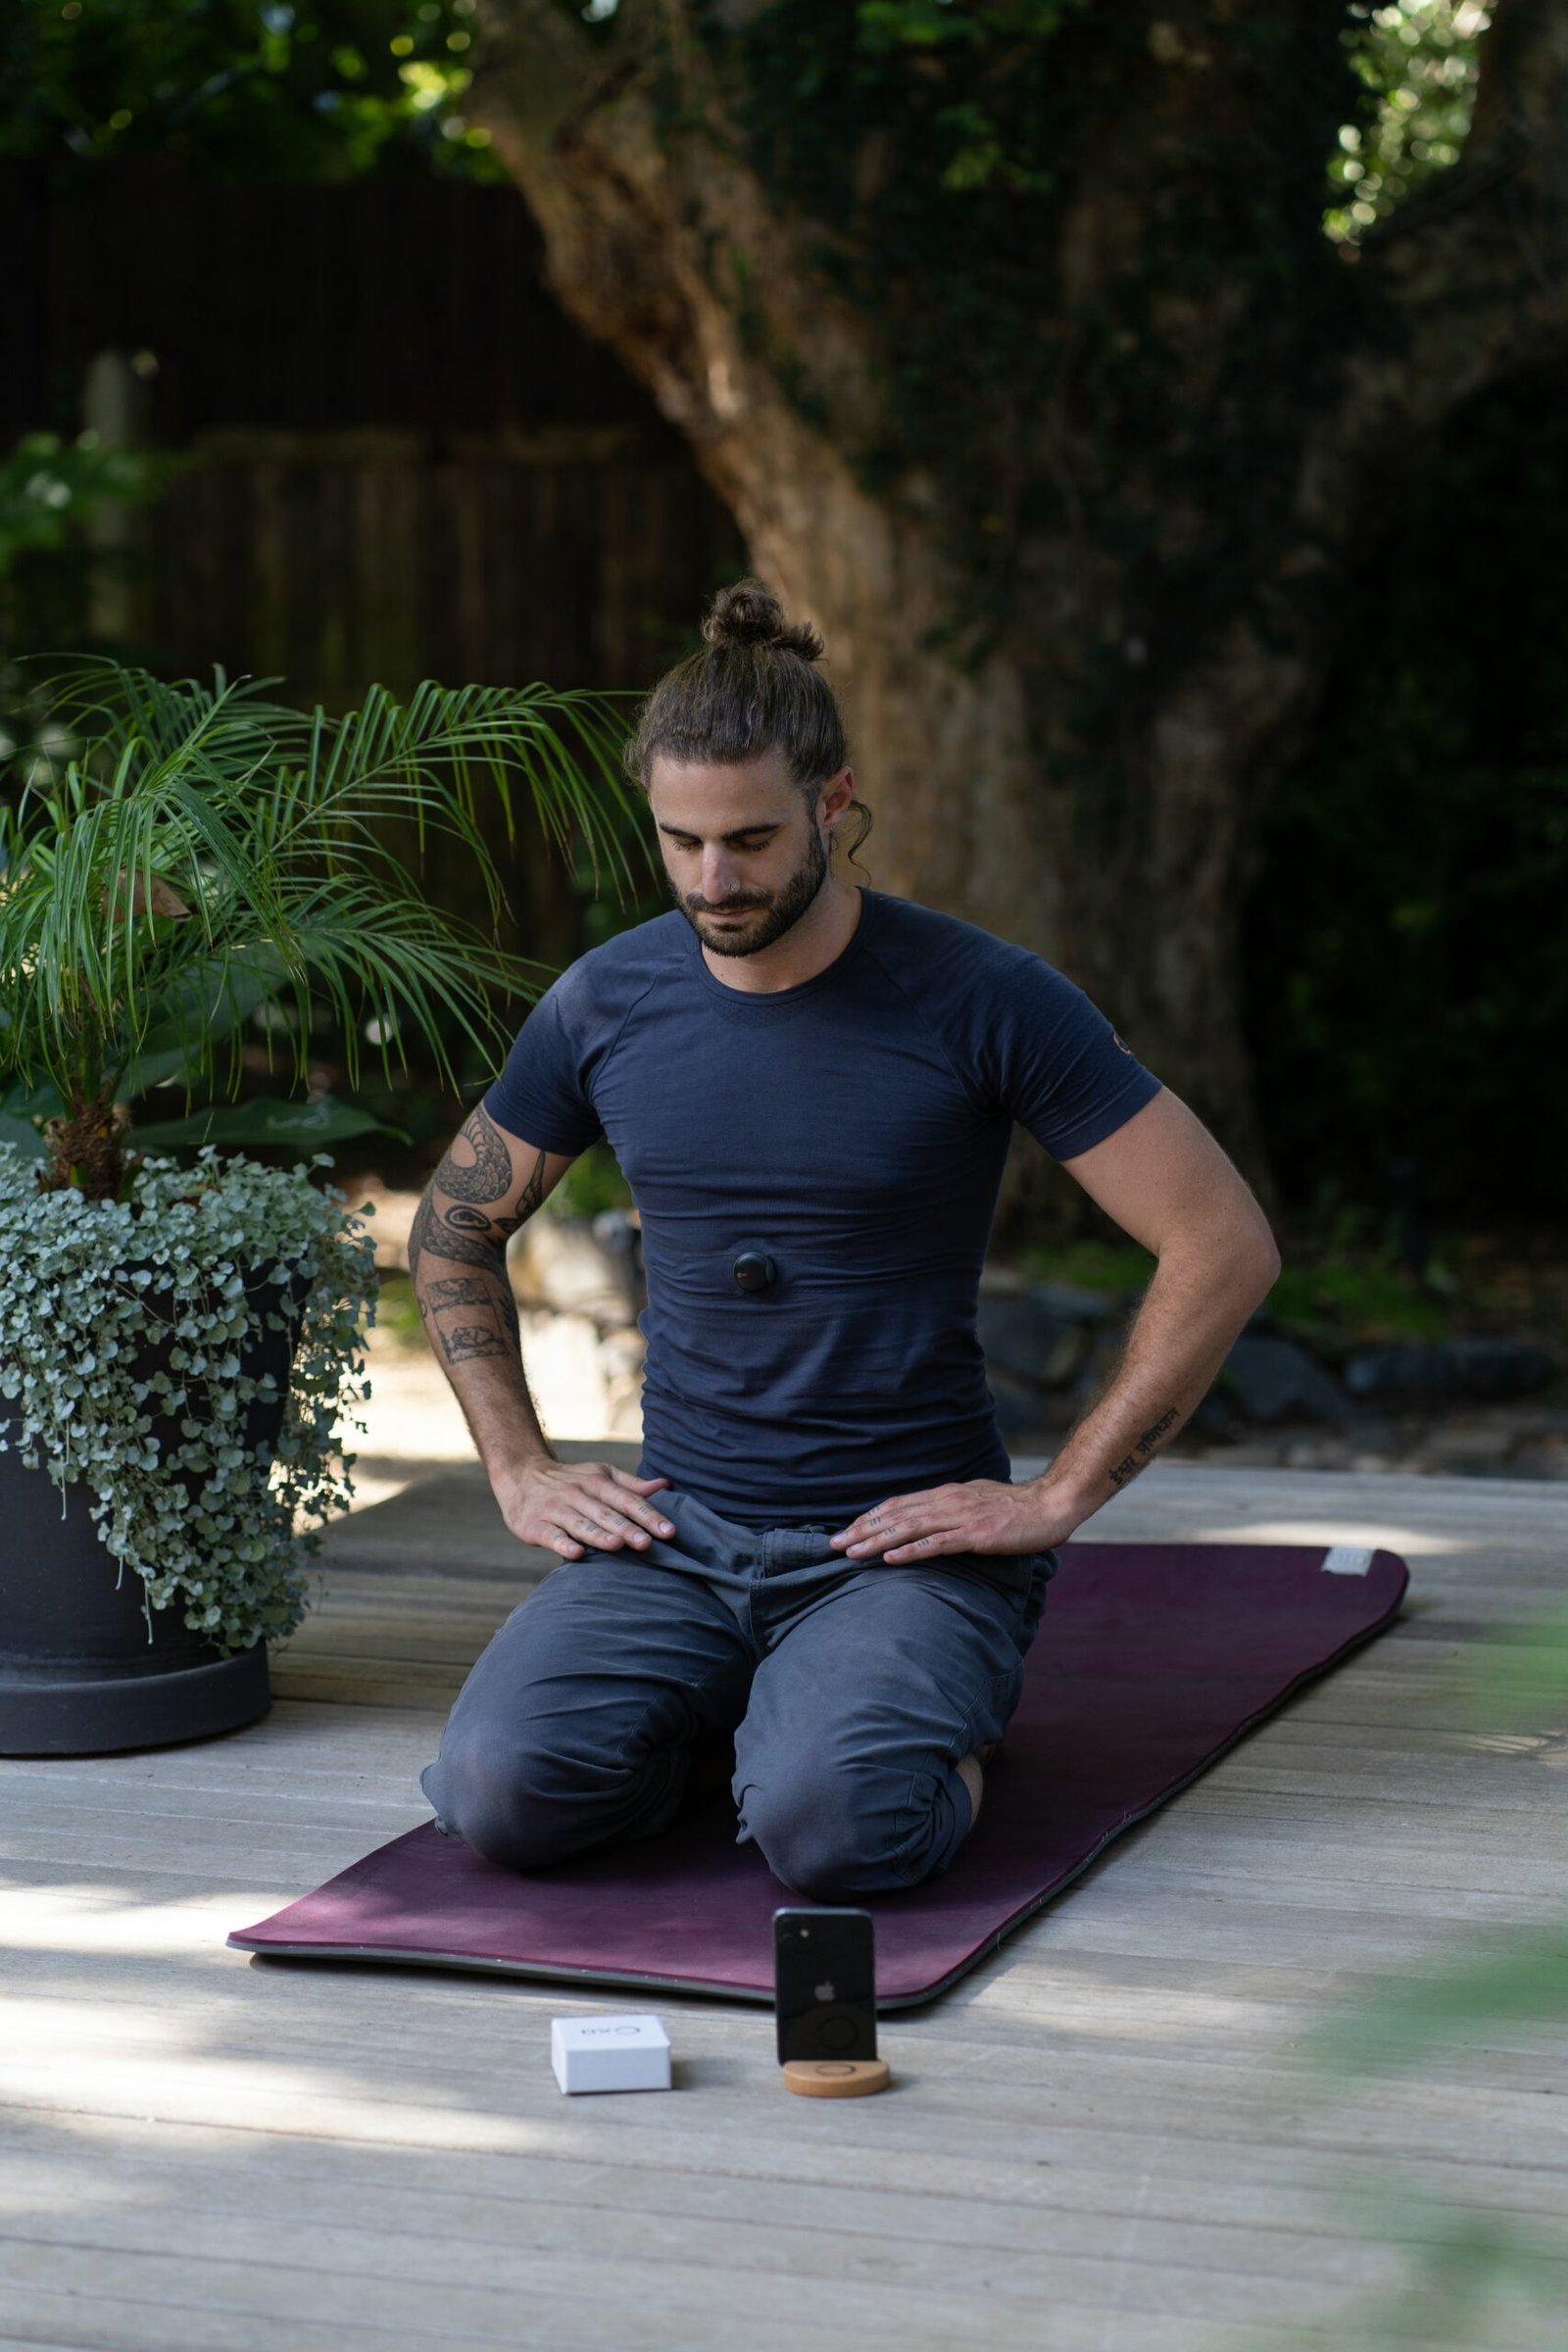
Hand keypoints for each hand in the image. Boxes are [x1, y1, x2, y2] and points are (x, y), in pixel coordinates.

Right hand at [496, 1460, 673, 1561]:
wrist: (520, 1474)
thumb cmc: (570, 1480)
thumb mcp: (600, 1475)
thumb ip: (631, 1485)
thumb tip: (664, 1486)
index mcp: (597, 1482)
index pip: (627, 1499)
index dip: (649, 1515)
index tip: (669, 1531)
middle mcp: (577, 1494)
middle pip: (606, 1513)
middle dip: (628, 1528)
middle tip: (648, 1544)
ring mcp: (555, 1509)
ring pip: (580, 1524)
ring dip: (599, 1535)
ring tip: (618, 1546)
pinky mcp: (535, 1525)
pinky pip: (551, 1536)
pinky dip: (563, 1544)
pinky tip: (576, 1554)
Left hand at [829, 1478, 1081, 1564]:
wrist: (1051, 1506)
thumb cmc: (1016, 1508)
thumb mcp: (976, 1501)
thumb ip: (952, 1508)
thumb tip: (929, 1517)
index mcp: (947, 1494)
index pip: (899, 1503)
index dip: (870, 1516)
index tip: (847, 1529)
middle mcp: (948, 1501)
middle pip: (896, 1514)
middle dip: (862, 1529)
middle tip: (834, 1544)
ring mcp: (961, 1517)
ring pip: (910, 1528)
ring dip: (878, 1540)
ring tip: (852, 1552)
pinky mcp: (976, 1535)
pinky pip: (937, 1544)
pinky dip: (911, 1551)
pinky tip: (892, 1559)